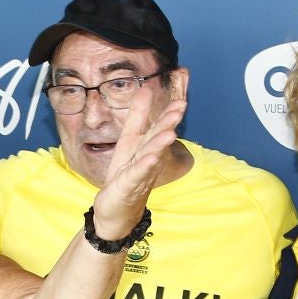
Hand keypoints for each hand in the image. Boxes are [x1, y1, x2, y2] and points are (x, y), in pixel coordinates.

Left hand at [87, 78, 186, 238]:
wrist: (116, 210)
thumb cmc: (125, 174)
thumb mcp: (128, 141)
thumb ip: (138, 116)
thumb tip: (145, 88)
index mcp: (146, 146)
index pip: (158, 128)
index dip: (169, 114)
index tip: (181, 100)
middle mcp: (148, 159)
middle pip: (158, 139)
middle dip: (168, 123)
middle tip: (181, 108)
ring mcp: (140, 174)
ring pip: (150, 156)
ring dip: (160, 143)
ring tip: (170, 132)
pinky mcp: (128, 186)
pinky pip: (137, 174)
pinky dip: (144, 166)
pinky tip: (151, 158)